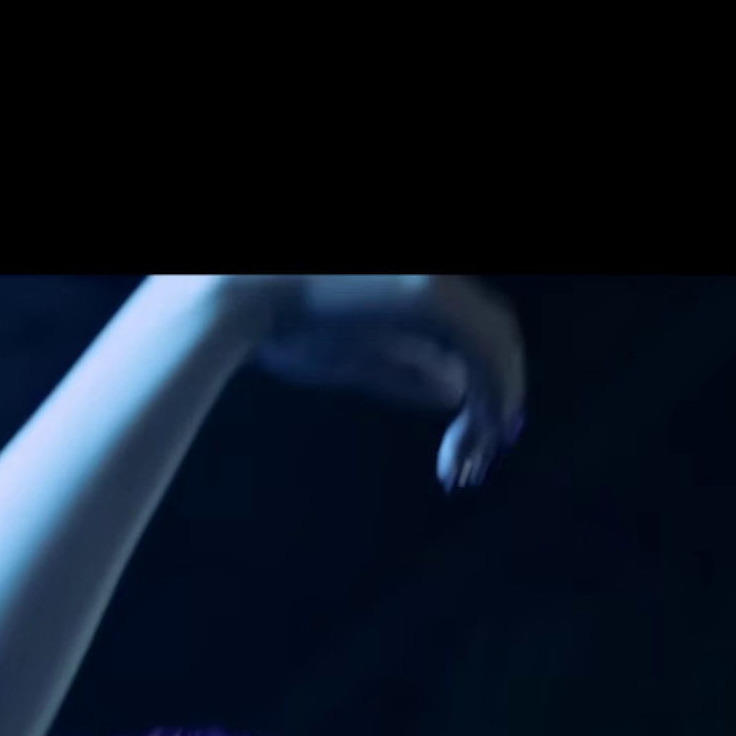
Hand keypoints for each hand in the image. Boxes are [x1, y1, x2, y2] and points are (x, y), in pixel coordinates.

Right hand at [212, 275, 526, 489]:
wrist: (239, 294)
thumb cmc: (279, 320)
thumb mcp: (350, 355)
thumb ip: (404, 369)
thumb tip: (456, 391)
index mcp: (416, 283)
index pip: (470, 331)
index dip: (484, 382)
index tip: (472, 437)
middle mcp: (434, 273)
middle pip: (493, 336)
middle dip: (495, 399)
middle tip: (476, 462)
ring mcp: (434, 276)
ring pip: (496, 344)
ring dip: (496, 403)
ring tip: (472, 461)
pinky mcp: (428, 293)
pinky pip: (485, 347)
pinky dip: (497, 390)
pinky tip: (487, 432)